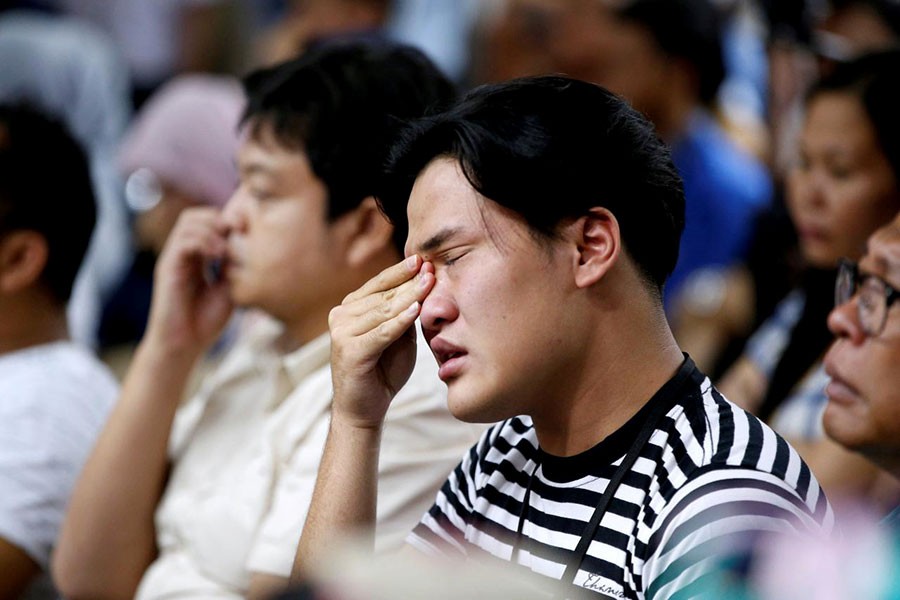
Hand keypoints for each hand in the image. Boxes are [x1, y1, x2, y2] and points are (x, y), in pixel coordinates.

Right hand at [144, 207, 233, 355]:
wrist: (184, 345)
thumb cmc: (206, 321)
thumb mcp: (229, 288)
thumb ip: (234, 265)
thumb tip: (247, 243)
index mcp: (197, 257)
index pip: (208, 222)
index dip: (228, 220)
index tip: (247, 230)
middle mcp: (183, 254)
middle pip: (195, 215)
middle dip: (219, 218)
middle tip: (237, 233)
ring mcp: (173, 259)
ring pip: (188, 222)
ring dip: (212, 229)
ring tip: (226, 249)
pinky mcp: (167, 268)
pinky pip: (183, 241)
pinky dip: (203, 241)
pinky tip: (217, 256)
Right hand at [328, 255, 435, 427]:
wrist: (364, 408)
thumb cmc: (383, 371)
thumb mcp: (398, 336)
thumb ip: (404, 313)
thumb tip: (423, 284)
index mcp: (351, 308)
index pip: (379, 284)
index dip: (402, 271)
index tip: (424, 258)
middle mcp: (341, 315)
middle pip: (382, 294)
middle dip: (409, 281)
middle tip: (431, 268)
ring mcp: (342, 332)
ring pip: (383, 310)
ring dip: (408, 296)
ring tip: (429, 282)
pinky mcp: (349, 350)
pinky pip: (381, 332)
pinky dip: (399, 322)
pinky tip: (416, 310)